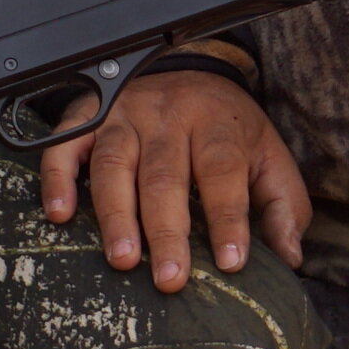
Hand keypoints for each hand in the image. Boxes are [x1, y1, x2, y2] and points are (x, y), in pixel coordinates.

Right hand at [41, 69, 310, 291]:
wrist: (190, 71)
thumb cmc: (228, 131)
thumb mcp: (268, 158)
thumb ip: (281, 207)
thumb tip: (289, 259)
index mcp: (218, 124)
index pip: (223, 172)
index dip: (227, 218)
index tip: (230, 263)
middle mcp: (169, 116)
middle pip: (164, 174)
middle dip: (167, 230)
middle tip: (170, 278)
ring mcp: (124, 115)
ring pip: (114, 163)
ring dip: (116, 213)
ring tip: (121, 258)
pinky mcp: (87, 117)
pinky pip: (65, 145)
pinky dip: (58, 177)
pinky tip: (59, 213)